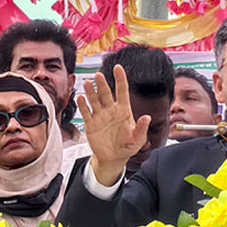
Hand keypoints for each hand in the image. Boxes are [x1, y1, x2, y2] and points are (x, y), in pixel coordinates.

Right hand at [78, 65, 150, 185]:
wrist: (113, 159)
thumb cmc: (127, 147)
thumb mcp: (138, 140)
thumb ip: (141, 128)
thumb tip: (147, 117)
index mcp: (124, 110)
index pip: (122, 91)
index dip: (120, 79)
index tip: (117, 68)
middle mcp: (111, 110)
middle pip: (105, 93)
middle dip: (102, 84)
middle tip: (98, 75)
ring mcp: (100, 116)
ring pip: (94, 100)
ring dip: (90, 91)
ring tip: (87, 82)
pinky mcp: (90, 124)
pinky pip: (86, 112)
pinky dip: (82, 105)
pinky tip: (80, 97)